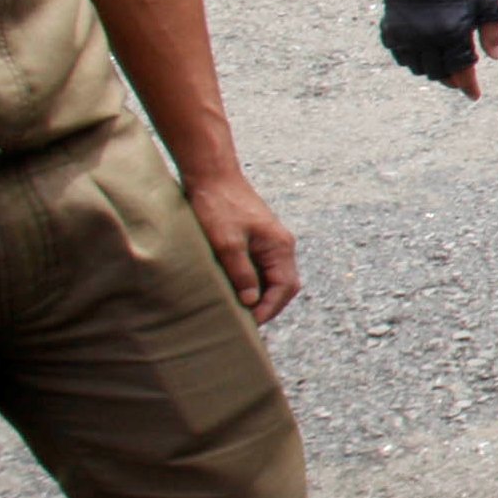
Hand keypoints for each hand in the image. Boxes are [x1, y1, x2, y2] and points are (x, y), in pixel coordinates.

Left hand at [182, 169, 300, 324]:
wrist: (211, 175)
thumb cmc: (219, 206)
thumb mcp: (227, 243)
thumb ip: (241, 273)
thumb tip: (250, 301)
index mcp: (280, 246)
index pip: (286, 287)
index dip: (270, 308)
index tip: (249, 322)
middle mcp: (281, 246)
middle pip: (283, 285)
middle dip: (268, 305)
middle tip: (246, 322)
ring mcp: (269, 242)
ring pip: (272, 277)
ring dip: (260, 295)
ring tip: (240, 310)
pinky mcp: (255, 239)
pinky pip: (260, 268)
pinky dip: (252, 283)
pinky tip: (235, 290)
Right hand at [380, 0, 497, 98]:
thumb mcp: (486, 3)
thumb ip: (492, 32)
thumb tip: (494, 58)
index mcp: (453, 33)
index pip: (461, 69)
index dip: (468, 85)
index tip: (473, 95)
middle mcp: (428, 38)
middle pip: (439, 72)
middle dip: (451, 78)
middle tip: (458, 77)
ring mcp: (407, 36)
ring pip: (418, 68)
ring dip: (431, 70)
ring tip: (441, 64)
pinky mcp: (391, 32)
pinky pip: (401, 57)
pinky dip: (412, 60)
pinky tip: (422, 53)